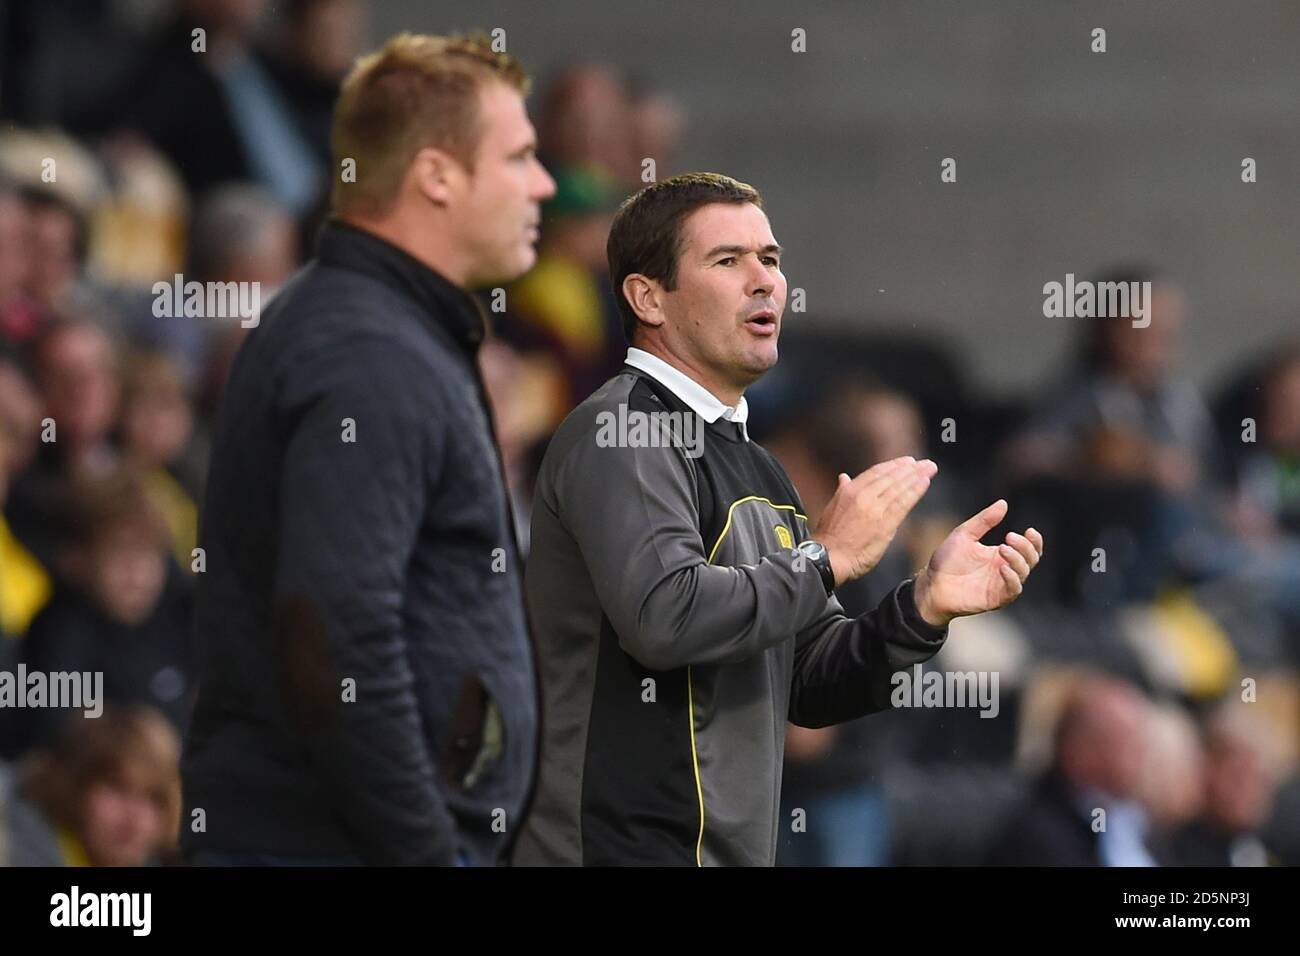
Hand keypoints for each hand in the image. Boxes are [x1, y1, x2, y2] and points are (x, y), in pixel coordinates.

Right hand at [813, 456, 937, 586]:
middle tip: (925, 463)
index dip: (894, 466)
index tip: (907, 461)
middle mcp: (864, 496)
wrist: (829, 557)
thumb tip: (844, 477)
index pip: (877, 473)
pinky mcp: (885, 524)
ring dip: (917, 477)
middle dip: (910, 468)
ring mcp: (875, 509)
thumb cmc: (829, 536)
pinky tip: (925, 484)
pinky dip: (915, 492)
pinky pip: (903, 504)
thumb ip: (842, 490)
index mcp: (850, 490)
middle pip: (891, 477)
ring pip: (899, 488)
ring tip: (929, 469)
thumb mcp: (832, 507)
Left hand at [912, 499, 1042, 626]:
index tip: (1030, 530)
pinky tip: (1003, 567)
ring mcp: (1001, 585)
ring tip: (1003, 548)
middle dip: (1026, 547)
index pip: (1028, 548)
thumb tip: (1003, 503)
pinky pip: (1012, 590)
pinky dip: (1012, 578)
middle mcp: (1005, 569)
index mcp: (1000, 554)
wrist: (932, 583)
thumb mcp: (965, 534)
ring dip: (1018, 560)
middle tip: (1010, 537)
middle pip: (1031, 559)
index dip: (1034, 541)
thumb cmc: (947, 560)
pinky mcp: (996, 598)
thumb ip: (984, 521)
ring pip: (1023, 573)